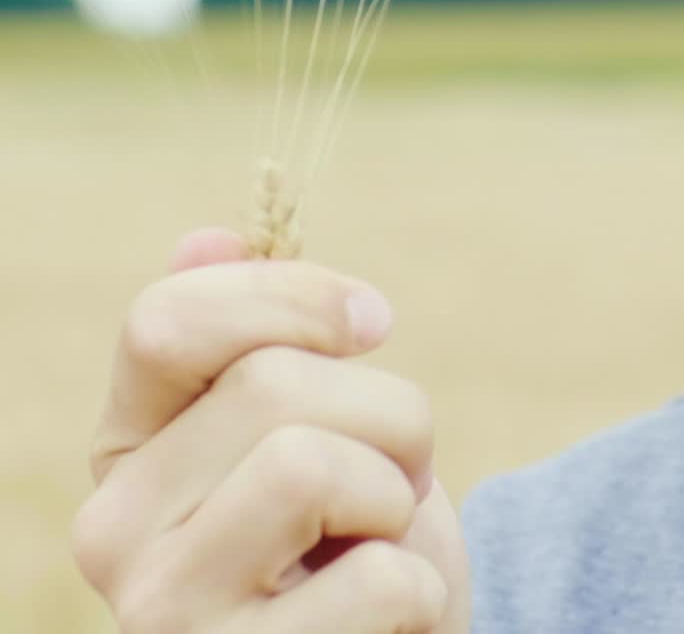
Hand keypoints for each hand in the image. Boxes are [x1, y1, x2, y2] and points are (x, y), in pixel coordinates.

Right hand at [72, 228, 471, 632]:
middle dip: (387, 409)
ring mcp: (162, 615)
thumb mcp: (313, 414)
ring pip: (309, 465)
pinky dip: (419, 587)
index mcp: (129, 443)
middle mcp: (113, 529)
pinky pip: (376, 579)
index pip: (165, 320)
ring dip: (398, 490)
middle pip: (271, 383)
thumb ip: (257, 332)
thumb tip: (206, 239)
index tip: (374, 321)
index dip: (296, 296)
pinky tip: (387, 615)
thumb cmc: (350, 520)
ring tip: (385, 533)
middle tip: (398, 468)